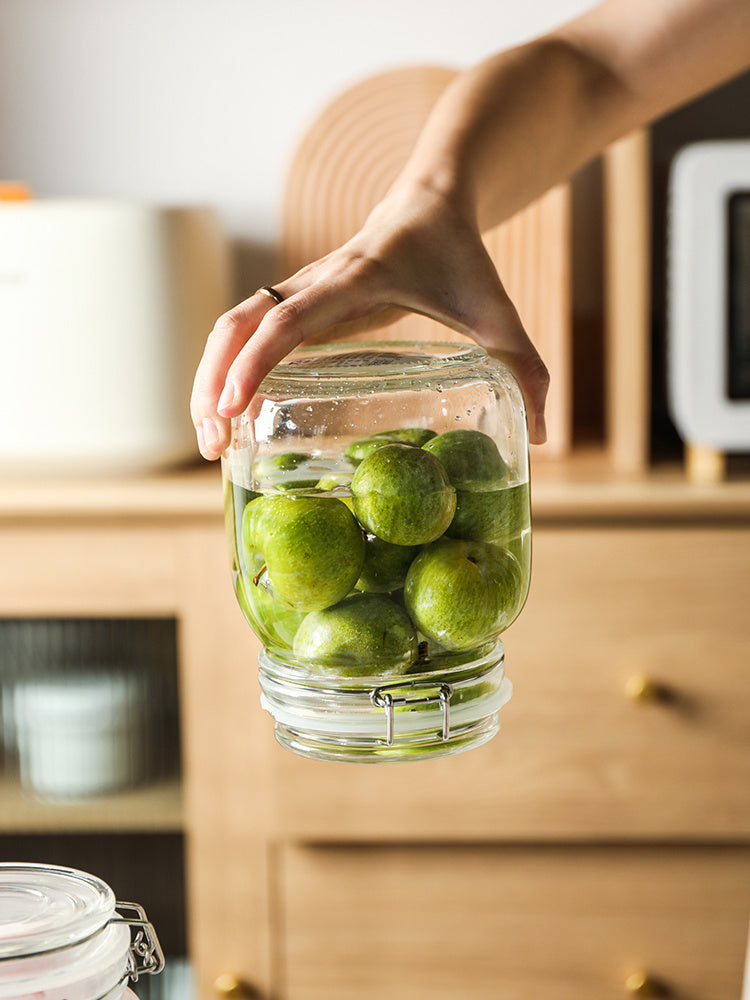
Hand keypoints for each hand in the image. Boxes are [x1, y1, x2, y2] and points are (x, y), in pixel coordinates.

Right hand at [190, 180, 548, 459]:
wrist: (431, 202)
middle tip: (213, 445)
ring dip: (207, 379)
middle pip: (237, 323)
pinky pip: (243, 332)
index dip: (258, 358)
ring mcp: (298, 289)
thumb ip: (526, 367)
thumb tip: (543, 438)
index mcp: (356, 277)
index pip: (290, 316)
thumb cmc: (462, 257)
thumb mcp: (499, 311)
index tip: (234, 405)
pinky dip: (225, 370)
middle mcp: (314, 281)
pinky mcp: (296, 302)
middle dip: (213, 382)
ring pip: (229, 326)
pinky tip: (228, 415)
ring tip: (210, 443)